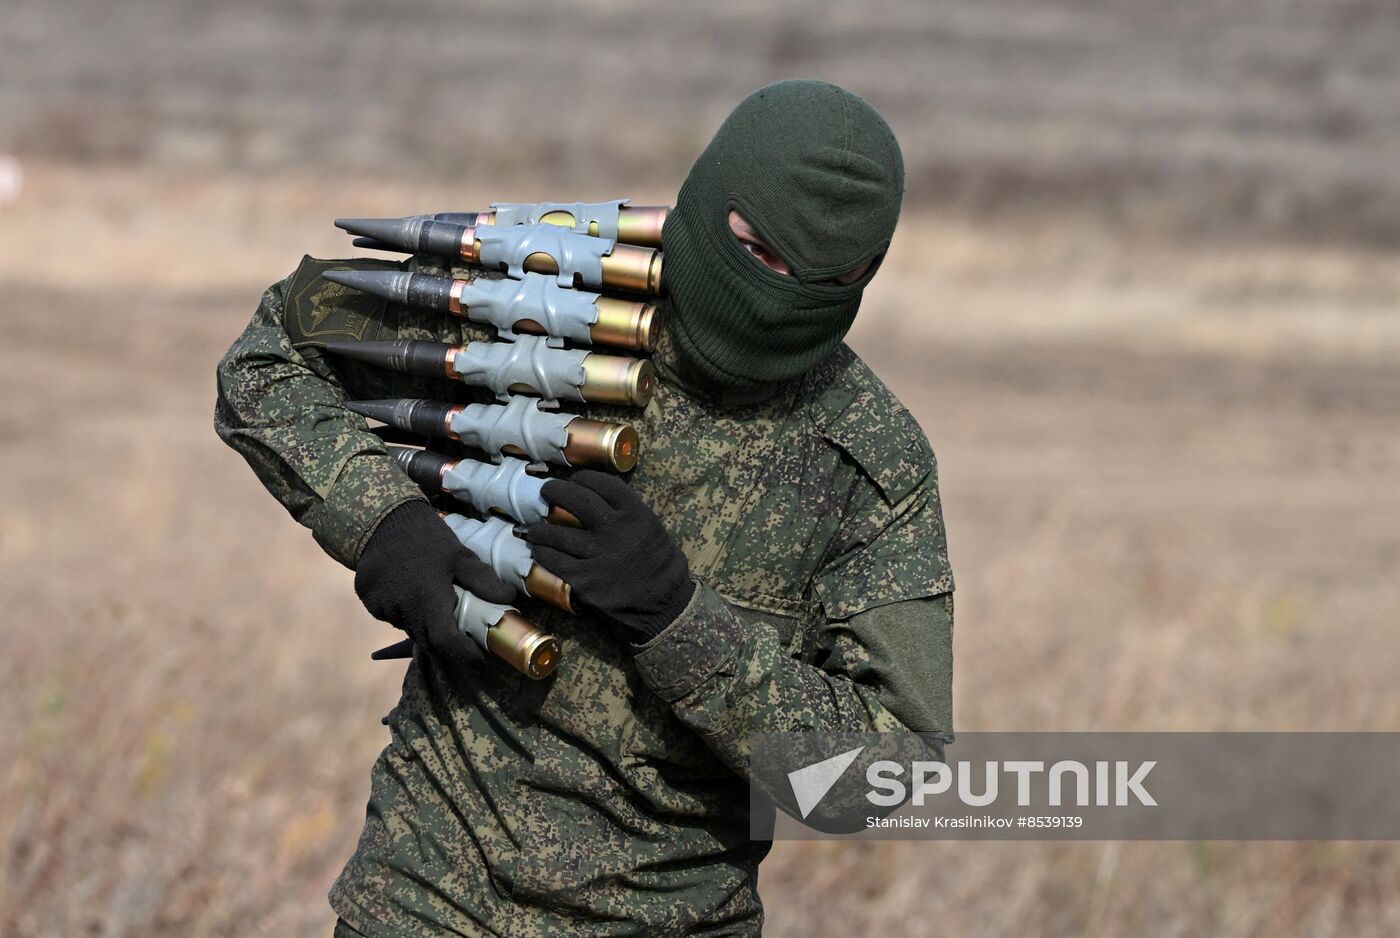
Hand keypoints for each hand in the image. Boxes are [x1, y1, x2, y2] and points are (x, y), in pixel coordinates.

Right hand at [355, 500, 514, 667]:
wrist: (381, 516)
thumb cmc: (426, 536)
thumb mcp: (459, 555)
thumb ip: (482, 580)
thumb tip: (509, 599)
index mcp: (428, 600)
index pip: (447, 642)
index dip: (465, 653)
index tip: (478, 654)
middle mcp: (402, 609)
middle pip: (427, 640)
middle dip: (446, 642)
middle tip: (462, 634)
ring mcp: (381, 606)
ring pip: (408, 627)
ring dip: (423, 624)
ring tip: (433, 604)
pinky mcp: (367, 600)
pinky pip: (389, 615)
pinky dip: (403, 611)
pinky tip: (408, 591)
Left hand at [524, 470, 693, 641]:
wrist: (663, 603)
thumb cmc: (658, 564)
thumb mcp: (651, 528)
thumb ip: (626, 513)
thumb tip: (595, 499)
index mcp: (635, 513)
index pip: (602, 483)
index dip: (583, 478)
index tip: (574, 480)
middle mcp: (614, 528)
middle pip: (575, 499)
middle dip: (555, 491)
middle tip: (547, 492)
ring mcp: (597, 554)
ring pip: (557, 533)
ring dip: (540, 529)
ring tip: (533, 529)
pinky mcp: (584, 578)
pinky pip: (554, 560)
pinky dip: (543, 553)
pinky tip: (539, 551)